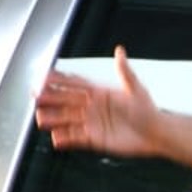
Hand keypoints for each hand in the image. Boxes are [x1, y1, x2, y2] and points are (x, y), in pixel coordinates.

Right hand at [35, 46, 159, 157]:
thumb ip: (125, 72)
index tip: (44, 76)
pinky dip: (66, 139)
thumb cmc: (148, 111)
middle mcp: (93, 107)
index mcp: (100, 92)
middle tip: (36, 96)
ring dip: (54, 119)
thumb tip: (120, 51)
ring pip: (68, 120)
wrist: (156, 134)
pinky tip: (56, 139)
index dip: (60, 80)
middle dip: (50, 98)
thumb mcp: (136, 89)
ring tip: (40, 119)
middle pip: (66, 101)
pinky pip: (76, 138)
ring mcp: (92, 123)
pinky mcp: (95, 139)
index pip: (75, 83)